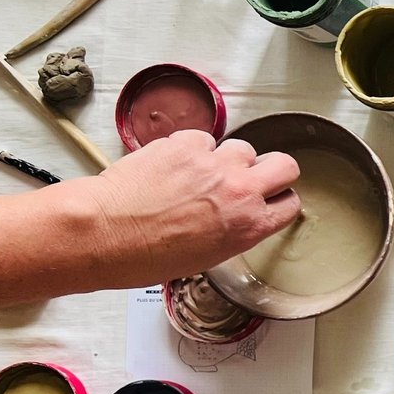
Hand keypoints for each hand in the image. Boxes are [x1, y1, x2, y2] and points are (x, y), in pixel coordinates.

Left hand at [77, 130, 300, 282]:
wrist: (104, 232)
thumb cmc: (146, 254)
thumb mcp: (208, 254)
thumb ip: (235, 229)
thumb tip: (236, 214)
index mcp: (250, 226)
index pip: (290, 203)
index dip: (278, 200)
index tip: (268, 199)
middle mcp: (240, 191)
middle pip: (286, 165)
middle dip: (272, 170)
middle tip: (250, 177)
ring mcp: (214, 163)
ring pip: (242, 147)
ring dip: (227, 158)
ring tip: (200, 173)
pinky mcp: (186, 144)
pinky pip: (203, 138)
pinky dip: (191, 149)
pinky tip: (174, 165)